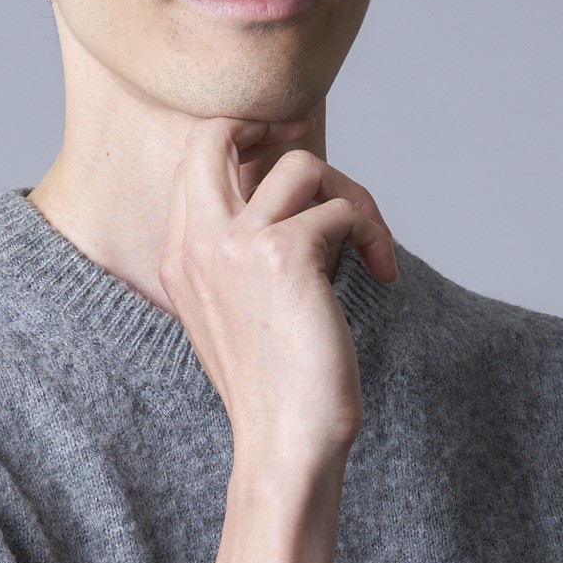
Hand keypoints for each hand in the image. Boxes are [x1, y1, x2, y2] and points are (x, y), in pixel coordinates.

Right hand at [159, 118, 396, 477]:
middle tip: (307, 130)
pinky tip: (383, 273)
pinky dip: (373, 235)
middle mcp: (196, 243)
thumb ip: (247, 250)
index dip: (239, 135)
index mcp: (180, 257)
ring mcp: (233, 244)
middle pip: (217, 133)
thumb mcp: (242, 309)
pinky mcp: (283, 253)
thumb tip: (301, 191)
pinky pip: (340, 210)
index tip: (283, 139)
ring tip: (368, 243)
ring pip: (300, 165)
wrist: (286, 443)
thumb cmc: (279, 387)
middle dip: (270, 120)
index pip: (194, 158)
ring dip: (349, 195)